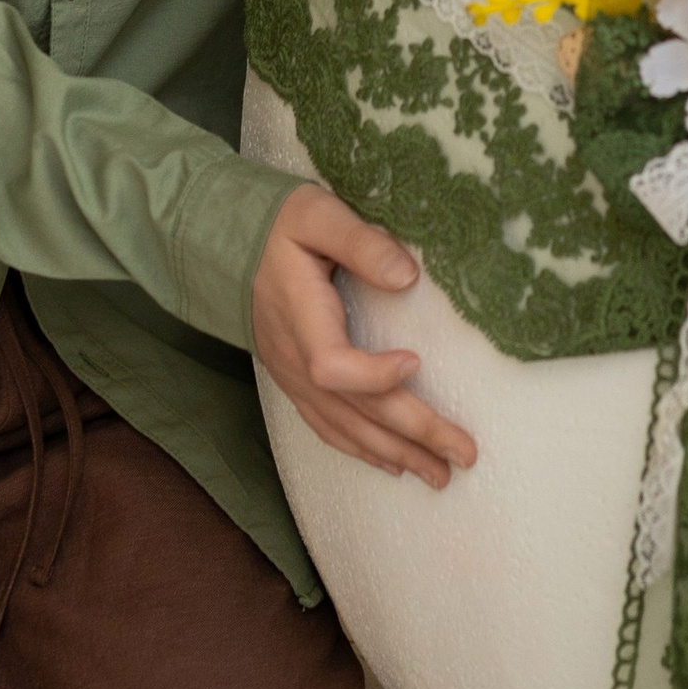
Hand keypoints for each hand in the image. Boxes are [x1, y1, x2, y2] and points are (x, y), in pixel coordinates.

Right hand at [250, 187, 478, 490]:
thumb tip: (407, 276)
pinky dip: (362, 448)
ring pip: (344, 428)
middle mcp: (294, 358)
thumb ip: (359, 242)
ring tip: (439, 474)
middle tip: (462, 454)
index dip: (372, 376)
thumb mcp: (316, 214)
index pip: (330, 365)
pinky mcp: (293, 382)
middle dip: (411, 433)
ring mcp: (291, 377)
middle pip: (352, 409)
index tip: (415, 361)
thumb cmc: (278, 224)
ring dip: (394, 452)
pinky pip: (327, 426)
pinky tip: (391, 463)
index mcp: (301, 317)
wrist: (225, 244)